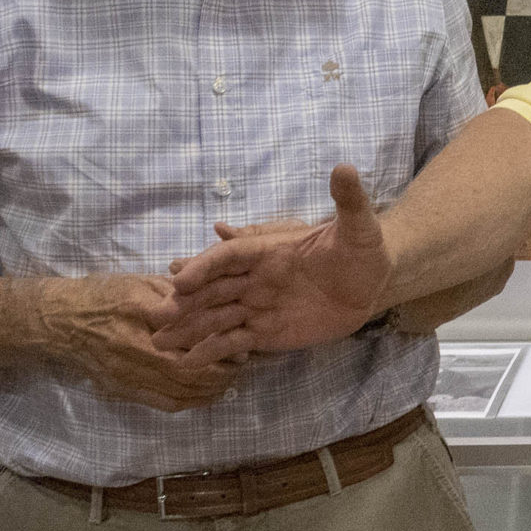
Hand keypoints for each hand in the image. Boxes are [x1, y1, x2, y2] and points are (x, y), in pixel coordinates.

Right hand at [30, 275, 241, 411]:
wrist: (57, 322)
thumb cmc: (101, 296)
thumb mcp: (138, 285)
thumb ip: (173, 295)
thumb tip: (212, 300)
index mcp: (137, 321)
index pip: (189, 339)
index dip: (219, 344)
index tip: (240, 341)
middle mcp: (133, 354)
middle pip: (189, 372)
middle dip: (221, 371)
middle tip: (240, 362)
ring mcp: (127, 377)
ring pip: (180, 392)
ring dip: (210, 389)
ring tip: (230, 378)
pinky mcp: (122, 390)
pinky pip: (163, 403)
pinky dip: (190, 401)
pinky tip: (206, 394)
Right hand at [157, 165, 393, 360]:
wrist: (371, 283)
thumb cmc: (362, 250)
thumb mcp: (360, 225)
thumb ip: (349, 200)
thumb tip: (345, 167)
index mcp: (268, 250)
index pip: (229, 256)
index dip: (205, 265)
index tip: (181, 279)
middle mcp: (254, 278)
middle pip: (212, 288)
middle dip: (184, 300)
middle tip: (158, 314)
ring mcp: (257, 306)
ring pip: (215, 316)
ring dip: (188, 328)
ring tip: (159, 342)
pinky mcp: (265, 332)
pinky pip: (233, 342)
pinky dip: (212, 351)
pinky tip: (188, 363)